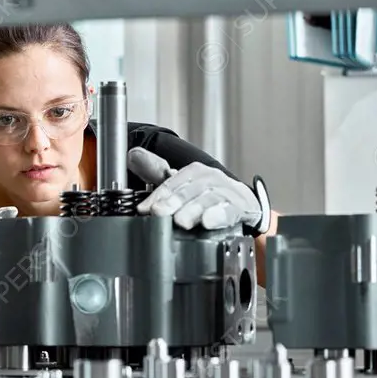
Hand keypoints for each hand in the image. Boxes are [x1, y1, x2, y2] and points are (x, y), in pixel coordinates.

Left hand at [128, 147, 261, 231]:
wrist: (244, 206)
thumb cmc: (208, 196)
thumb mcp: (183, 186)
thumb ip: (157, 175)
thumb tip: (133, 155)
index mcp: (195, 172)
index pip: (172, 182)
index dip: (158, 196)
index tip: (144, 209)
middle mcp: (211, 178)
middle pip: (190, 189)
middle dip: (173, 202)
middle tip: (159, 213)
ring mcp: (227, 191)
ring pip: (209, 198)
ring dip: (194, 209)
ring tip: (181, 221)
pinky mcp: (242, 207)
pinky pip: (230, 210)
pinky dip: (219, 215)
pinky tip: (208, 222)